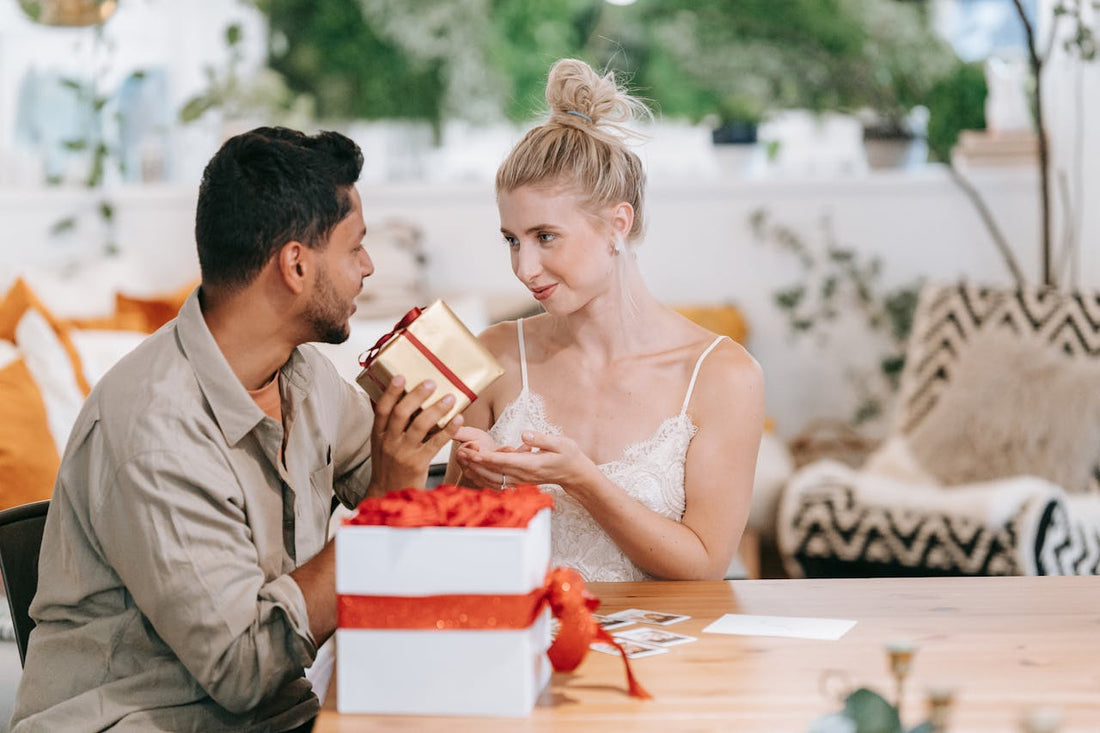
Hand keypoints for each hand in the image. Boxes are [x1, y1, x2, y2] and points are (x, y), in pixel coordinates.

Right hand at [367, 376, 462, 494]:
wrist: (389, 494)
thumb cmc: (389, 466)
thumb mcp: (382, 445)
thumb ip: (390, 427)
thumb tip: (405, 401)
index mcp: (378, 436)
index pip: (382, 410)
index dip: (391, 392)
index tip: (401, 376)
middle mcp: (388, 443)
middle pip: (401, 413)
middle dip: (416, 396)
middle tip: (431, 383)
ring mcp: (403, 453)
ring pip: (419, 426)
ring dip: (436, 409)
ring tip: (450, 398)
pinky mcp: (418, 463)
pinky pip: (435, 443)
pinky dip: (448, 429)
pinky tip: (458, 419)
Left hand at [460, 430, 595, 492]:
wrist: (574, 474)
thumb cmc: (568, 456)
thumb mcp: (561, 443)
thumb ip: (542, 439)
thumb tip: (525, 434)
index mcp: (533, 464)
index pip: (506, 462)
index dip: (488, 458)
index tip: (474, 453)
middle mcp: (524, 475)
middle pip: (494, 471)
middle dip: (475, 463)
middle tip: (459, 453)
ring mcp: (520, 481)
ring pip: (493, 479)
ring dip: (476, 471)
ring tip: (461, 461)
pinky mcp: (518, 482)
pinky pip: (497, 483)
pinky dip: (482, 478)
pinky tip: (472, 472)